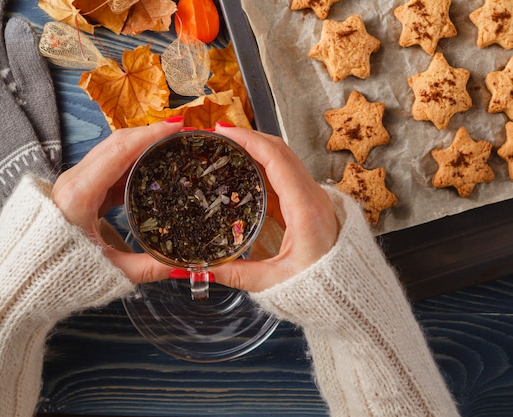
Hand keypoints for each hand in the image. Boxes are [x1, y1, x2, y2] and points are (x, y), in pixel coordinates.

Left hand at [51, 120, 183, 283]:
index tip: (177, 126)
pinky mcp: (79, 189)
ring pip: (112, 152)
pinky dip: (132, 163)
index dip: (150, 135)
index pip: (119, 151)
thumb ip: (147, 268)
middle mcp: (75, 180)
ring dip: (142, 146)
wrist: (26, 276)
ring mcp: (75, 182)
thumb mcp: (110, 272)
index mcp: (80, 194)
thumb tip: (181, 265)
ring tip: (172, 146)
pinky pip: (109, 168)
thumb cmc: (60, 273)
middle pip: (116, 143)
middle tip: (181, 133)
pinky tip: (153, 167)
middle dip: (150, 134)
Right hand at [212, 126, 339, 292]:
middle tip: (217, 136)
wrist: (348, 295)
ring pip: (282, 160)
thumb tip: (202, 267)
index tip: (224, 132)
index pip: (277, 159)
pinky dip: (261, 166)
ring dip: (255, 149)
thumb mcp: (273, 283)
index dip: (249, 140)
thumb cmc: (322, 289)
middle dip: (248, 138)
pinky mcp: (307, 205)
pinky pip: (283, 176)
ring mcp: (312, 198)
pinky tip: (242, 170)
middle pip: (280, 151)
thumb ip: (236, 274)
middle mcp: (313, 197)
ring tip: (226, 148)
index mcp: (307, 210)